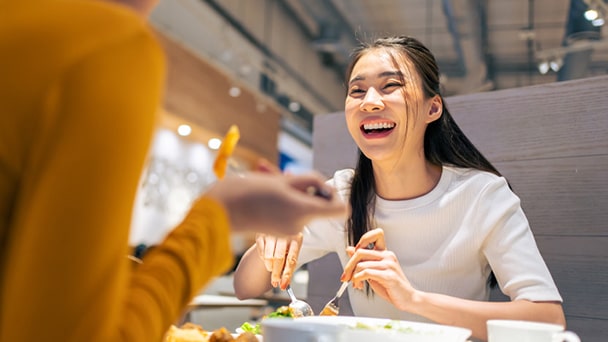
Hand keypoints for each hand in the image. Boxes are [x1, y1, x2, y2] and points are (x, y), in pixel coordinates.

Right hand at [204, 171, 346, 235]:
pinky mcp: (280, 231)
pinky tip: (266, 193)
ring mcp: (290, 231)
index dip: (335, 196)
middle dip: (307, 189)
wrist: (221, 210)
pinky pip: (292, 212)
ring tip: (270, 183)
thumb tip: (326, 190)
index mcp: (304, 211)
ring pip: (304, 207)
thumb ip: (311, 182)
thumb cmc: (250, 191)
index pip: (341, 210)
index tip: (318, 187)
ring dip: (293, 193)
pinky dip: (284, 202)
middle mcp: (301, 225)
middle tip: (285, 178)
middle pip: (319, 205)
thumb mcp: (283, 180)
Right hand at [255, 233, 302, 288]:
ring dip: (269, 266)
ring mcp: (272, 234)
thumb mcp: (292, 251)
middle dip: (276, 274)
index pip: (291, 260)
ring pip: (268, 257)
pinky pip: (261, 253)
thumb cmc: (287, 243)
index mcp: (296, 239)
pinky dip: (264, 259)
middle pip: (279, 259)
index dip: (287, 274)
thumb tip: (284, 283)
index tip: (283, 285)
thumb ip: (289, 266)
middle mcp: (284, 235)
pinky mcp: (261, 234)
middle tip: (275, 282)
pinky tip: (267, 257)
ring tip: (272, 268)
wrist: (279, 227)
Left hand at [341, 228, 415, 310]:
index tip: (354, 254)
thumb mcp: (374, 271)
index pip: (376, 234)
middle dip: (349, 265)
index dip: (363, 240)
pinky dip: (357, 279)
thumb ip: (363, 260)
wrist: (407, 299)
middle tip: (345, 277)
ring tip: (356, 284)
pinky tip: (359, 285)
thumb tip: (349, 249)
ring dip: (353, 276)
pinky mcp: (389, 276)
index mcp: (385, 253)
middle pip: (360, 252)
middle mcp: (388, 256)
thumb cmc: (391, 286)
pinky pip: (366, 273)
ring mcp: (389, 265)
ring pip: (361, 264)